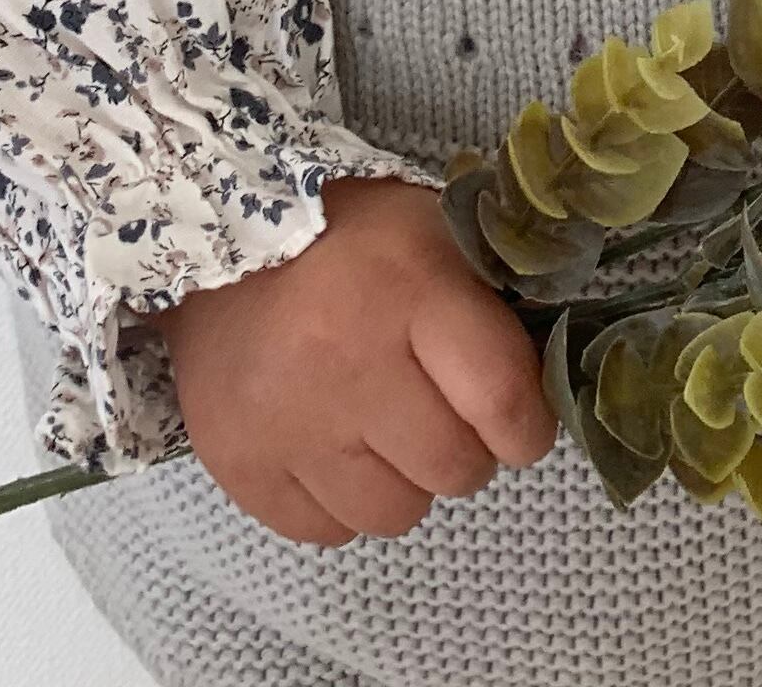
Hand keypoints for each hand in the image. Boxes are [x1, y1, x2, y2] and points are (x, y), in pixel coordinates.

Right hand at [146, 175, 558, 544]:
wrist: (216, 239)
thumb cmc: (347, 235)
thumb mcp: (435, 231)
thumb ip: (494, 298)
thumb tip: (545, 375)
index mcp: (410, 291)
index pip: (502, 400)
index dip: (529, 426)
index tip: (523, 424)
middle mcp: (350, 365)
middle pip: (453, 468)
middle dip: (468, 452)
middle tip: (447, 417)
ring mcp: (291, 425)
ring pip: (394, 514)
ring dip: (406, 482)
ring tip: (386, 431)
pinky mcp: (241, 466)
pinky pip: (325, 532)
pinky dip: (342, 502)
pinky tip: (336, 449)